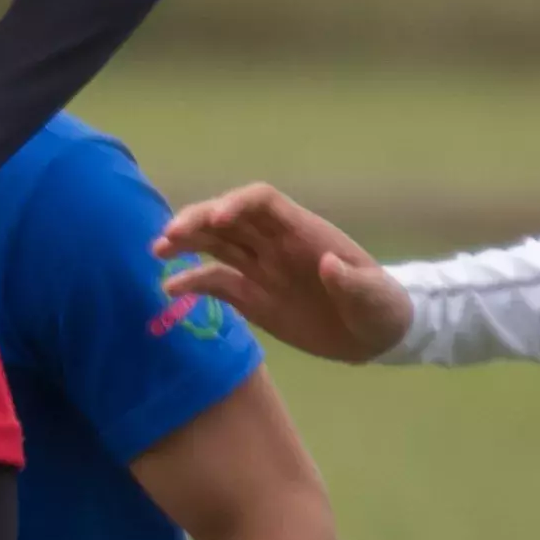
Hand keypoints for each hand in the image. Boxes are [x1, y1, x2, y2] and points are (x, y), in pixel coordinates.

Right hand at [154, 185, 411, 363]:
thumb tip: (328, 264)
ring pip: (215, 244)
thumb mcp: (375, 297)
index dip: (237, 204)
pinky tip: (170, 289)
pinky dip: (192, 282)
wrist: (376, 335)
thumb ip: (352, 281)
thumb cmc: (381, 307)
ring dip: (186, 243)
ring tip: (157, 251)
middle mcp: (275, 243)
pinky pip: (216, 283)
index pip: (263, 203)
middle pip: (229, 218)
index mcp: (304, 232)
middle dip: (198, 220)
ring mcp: (261, 268)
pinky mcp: (253, 297)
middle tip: (169, 235)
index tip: (217, 219)